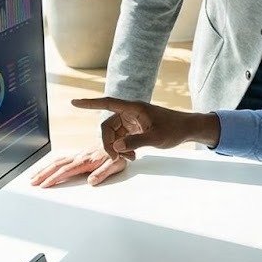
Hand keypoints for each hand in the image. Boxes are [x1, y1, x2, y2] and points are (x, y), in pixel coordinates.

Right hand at [29, 148, 127, 187]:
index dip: (55, 178)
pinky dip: (52, 164)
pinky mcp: (82, 154)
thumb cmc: (123, 153)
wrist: (124, 140)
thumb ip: (104, 172)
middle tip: (32, 182)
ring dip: (45, 169)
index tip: (44, 185)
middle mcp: (82, 156)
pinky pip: (63, 158)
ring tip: (34, 176)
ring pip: (58, 160)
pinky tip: (48, 167)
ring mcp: (81, 154)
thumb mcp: (118, 164)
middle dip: (44, 173)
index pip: (67, 170)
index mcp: (88, 159)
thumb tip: (92, 181)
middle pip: (58, 164)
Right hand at [71, 96, 219, 159]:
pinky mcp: (134, 128)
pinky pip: (120, 138)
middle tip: (118, 158)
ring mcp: (131, 120)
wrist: (187, 129)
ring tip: (129, 158)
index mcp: (133, 108)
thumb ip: (135, 142)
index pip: (107, 103)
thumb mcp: (156, 138)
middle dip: (109, 143)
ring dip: (116, 148)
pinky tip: (131, 156)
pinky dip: (122, 148)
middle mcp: (129, 112)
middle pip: (107, 126)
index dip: (90, 103)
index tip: (74, 102)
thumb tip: (115, 147)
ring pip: (112, 134)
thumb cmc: (174, 129)